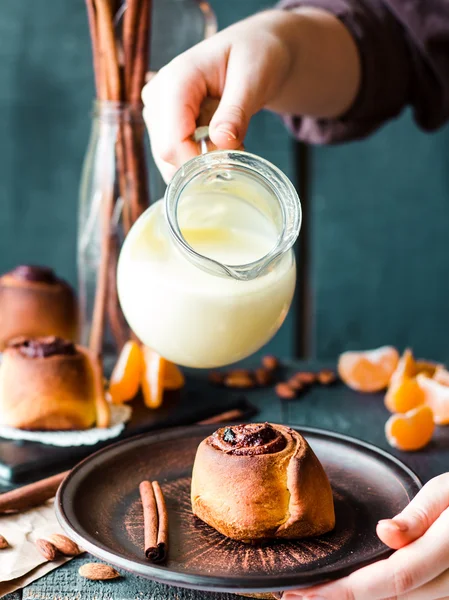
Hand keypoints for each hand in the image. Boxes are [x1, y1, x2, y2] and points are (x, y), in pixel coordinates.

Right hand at [142, 8, 359, 181]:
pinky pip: (175, 158)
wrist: (253, 51)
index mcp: (176, 80)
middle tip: (238, 148)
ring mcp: (157, 112)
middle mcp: (158, 96)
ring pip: (168, 161)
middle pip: (167, 154)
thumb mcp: (254, 78)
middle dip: (202, 163)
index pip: (172, 142)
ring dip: (202, 163)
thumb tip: (221, 142)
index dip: (199, 163)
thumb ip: (236, 111)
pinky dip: (199, 160)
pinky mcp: (163, 125)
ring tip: (230, 141)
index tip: (232, 161)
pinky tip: (219, 143)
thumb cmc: (256, 56)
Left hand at [284, 473, 448, 599]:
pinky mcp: (443, 592)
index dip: (343, 591)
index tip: (304, 592)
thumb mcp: (448, 492)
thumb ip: (418, 517)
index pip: (389, 580)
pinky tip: (348, 591)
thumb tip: (386, 533)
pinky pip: (408, 598)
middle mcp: (448, 584)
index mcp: (447, 551)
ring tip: (313, 595)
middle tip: (293, 596)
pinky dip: (376, 597)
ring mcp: (448, 592)